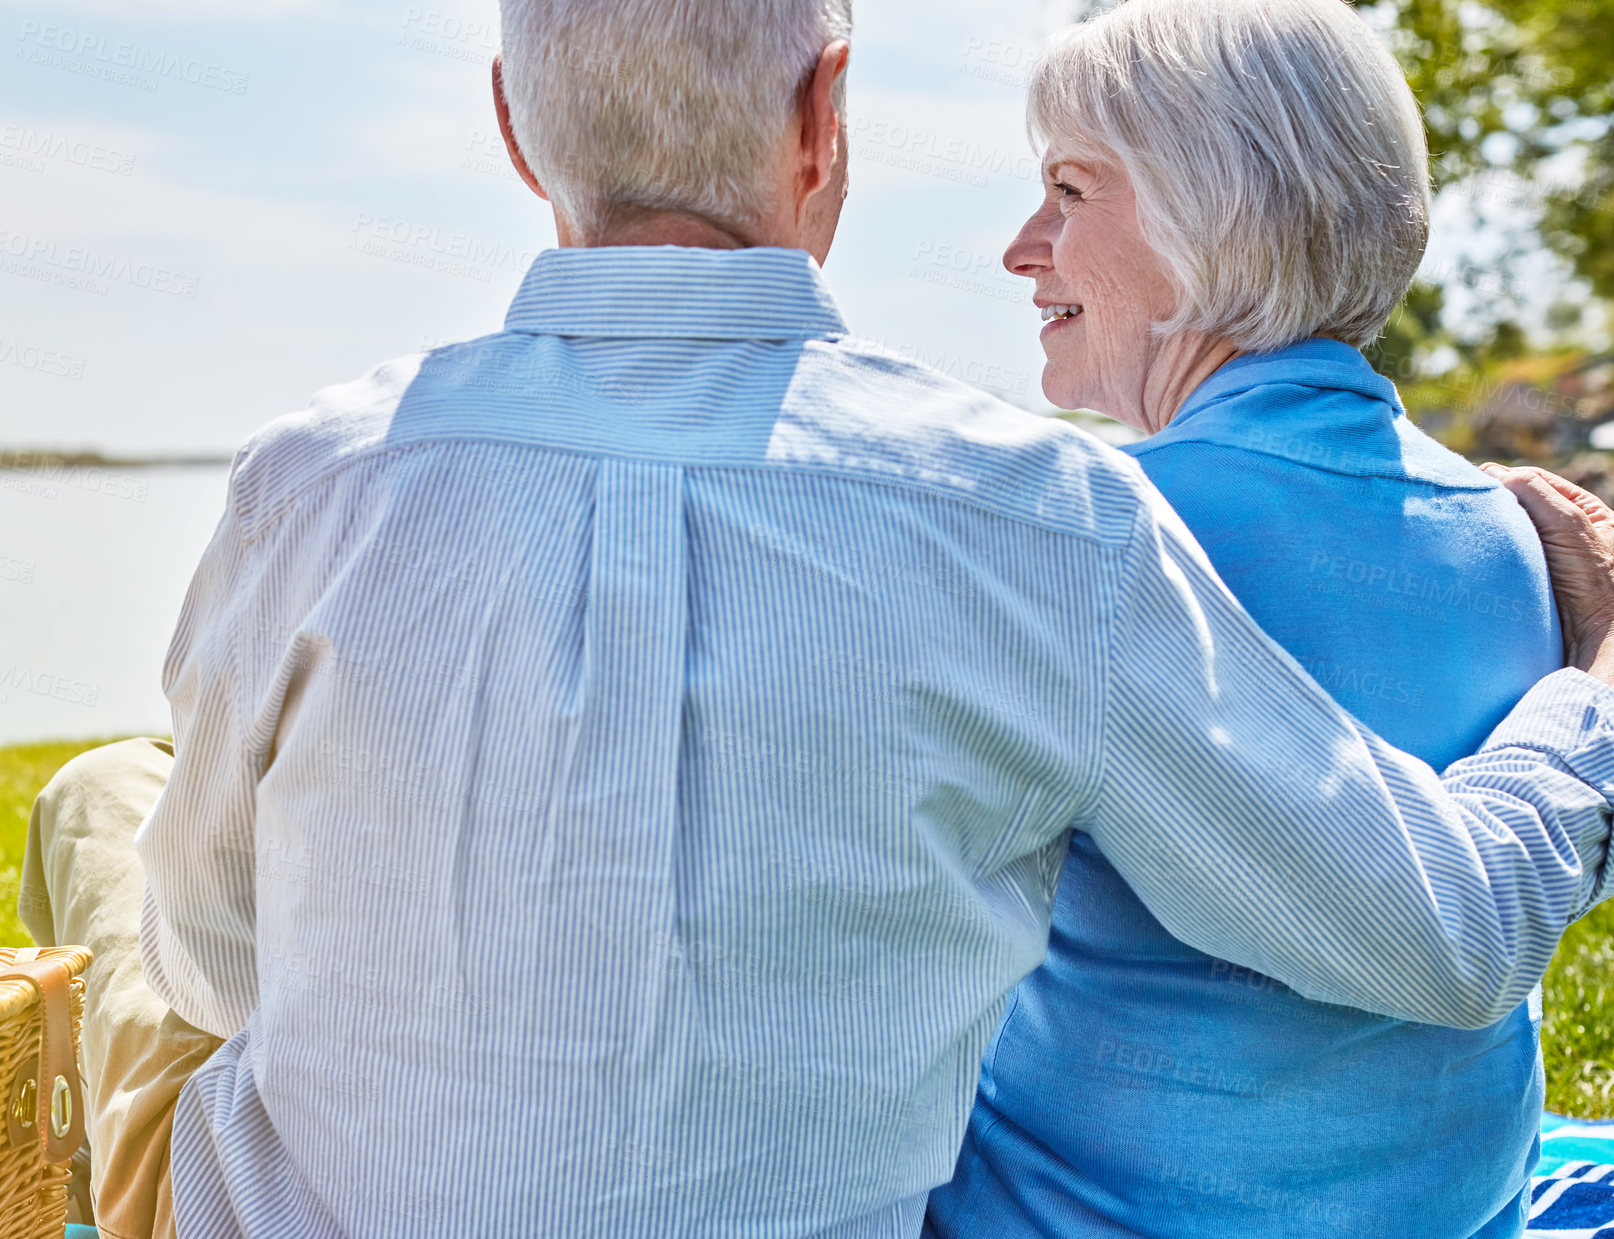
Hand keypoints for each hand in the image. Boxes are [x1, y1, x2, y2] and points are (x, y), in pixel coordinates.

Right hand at [1483, 464, 1613, 682]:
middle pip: (1518, 507)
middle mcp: (1563, 534)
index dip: (1506, 479)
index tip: (1476, 484)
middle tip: (1466, 504)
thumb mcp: (1569, 524)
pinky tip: (1470, 553)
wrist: (1591, 637)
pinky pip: (1498, 557)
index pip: (1535, 482)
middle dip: (1494, 505)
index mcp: (1583, 513)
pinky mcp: (1523, 581)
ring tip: (1464, 530)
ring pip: (1505, 532)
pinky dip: (1484, 553)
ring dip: (1487, 531)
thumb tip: (1492, 474)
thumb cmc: (1593, 581)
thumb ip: (1535, 491)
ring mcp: (1542, 559)